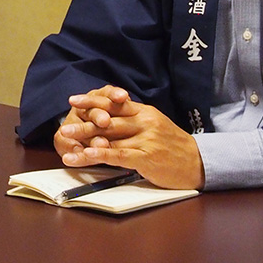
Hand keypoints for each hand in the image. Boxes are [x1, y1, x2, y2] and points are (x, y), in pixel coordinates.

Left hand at [53, 85, 204, 189]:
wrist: (199, 162)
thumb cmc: (173, 146)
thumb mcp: (155, 126)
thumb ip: (134, 121)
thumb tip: (107, 118)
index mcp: (145, 112)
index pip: (114, 103)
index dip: (92, 101)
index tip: (73, 100)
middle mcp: (144, 122)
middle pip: (108, 120)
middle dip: (83, 123)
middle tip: (64, 126)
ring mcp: (146, 139)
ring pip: (110, 139)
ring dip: (84, 141)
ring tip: (66, 142)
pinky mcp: (148, 157)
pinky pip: (120, 155)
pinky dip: (101, 154)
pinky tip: (87, 154)